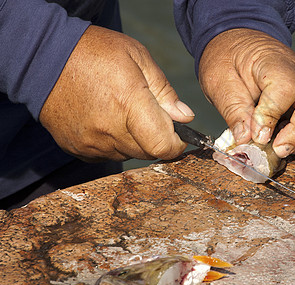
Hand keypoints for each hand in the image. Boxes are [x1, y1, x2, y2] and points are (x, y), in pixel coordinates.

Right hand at [40, 25, 194, 160]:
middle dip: (156, 139)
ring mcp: (91, 143)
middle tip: (148, 116)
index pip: (162, 146)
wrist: (44, 58)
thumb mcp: (138, 58)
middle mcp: (109, 130)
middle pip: (148, 153)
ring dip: (135, 141)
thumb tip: (184, 117)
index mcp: (129, 104)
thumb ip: (164, 91)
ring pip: (128, 155)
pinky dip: (114, 144)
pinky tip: (106, 121)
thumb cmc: (94, 52)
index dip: (176, 144)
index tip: (178, 136)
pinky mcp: (77, 148)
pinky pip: (107, 156)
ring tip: (123, 114)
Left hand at [199, 28, 294, 157]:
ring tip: (287, 149)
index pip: (285, 88)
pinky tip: (293, 143)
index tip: (256, 135)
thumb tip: (246, 140)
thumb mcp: (219, 82)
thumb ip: (233, 110)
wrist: (240, 45)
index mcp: (273, 60)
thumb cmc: (228, 61)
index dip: (271, 116)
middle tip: (278, 150)